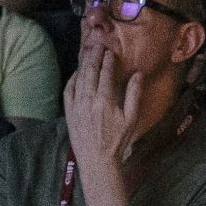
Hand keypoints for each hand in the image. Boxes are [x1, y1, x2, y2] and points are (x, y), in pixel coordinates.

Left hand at [63, 46, 140, 168]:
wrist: (98, 161)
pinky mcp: (68, 112)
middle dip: (94, 56)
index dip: (108, 60)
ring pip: (79, 79)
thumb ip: (134, 94)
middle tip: (97, 44)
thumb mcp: (131, 119)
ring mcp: (76, 106)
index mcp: (105, 101)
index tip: (110, 50)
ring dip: (83, 64)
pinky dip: (72, 79)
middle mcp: (88, 100)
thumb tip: (138, 74)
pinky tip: (77, 73)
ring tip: (88, 52)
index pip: (106, 74)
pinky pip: (68, 90)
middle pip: (90, 72)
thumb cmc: (117, 141)